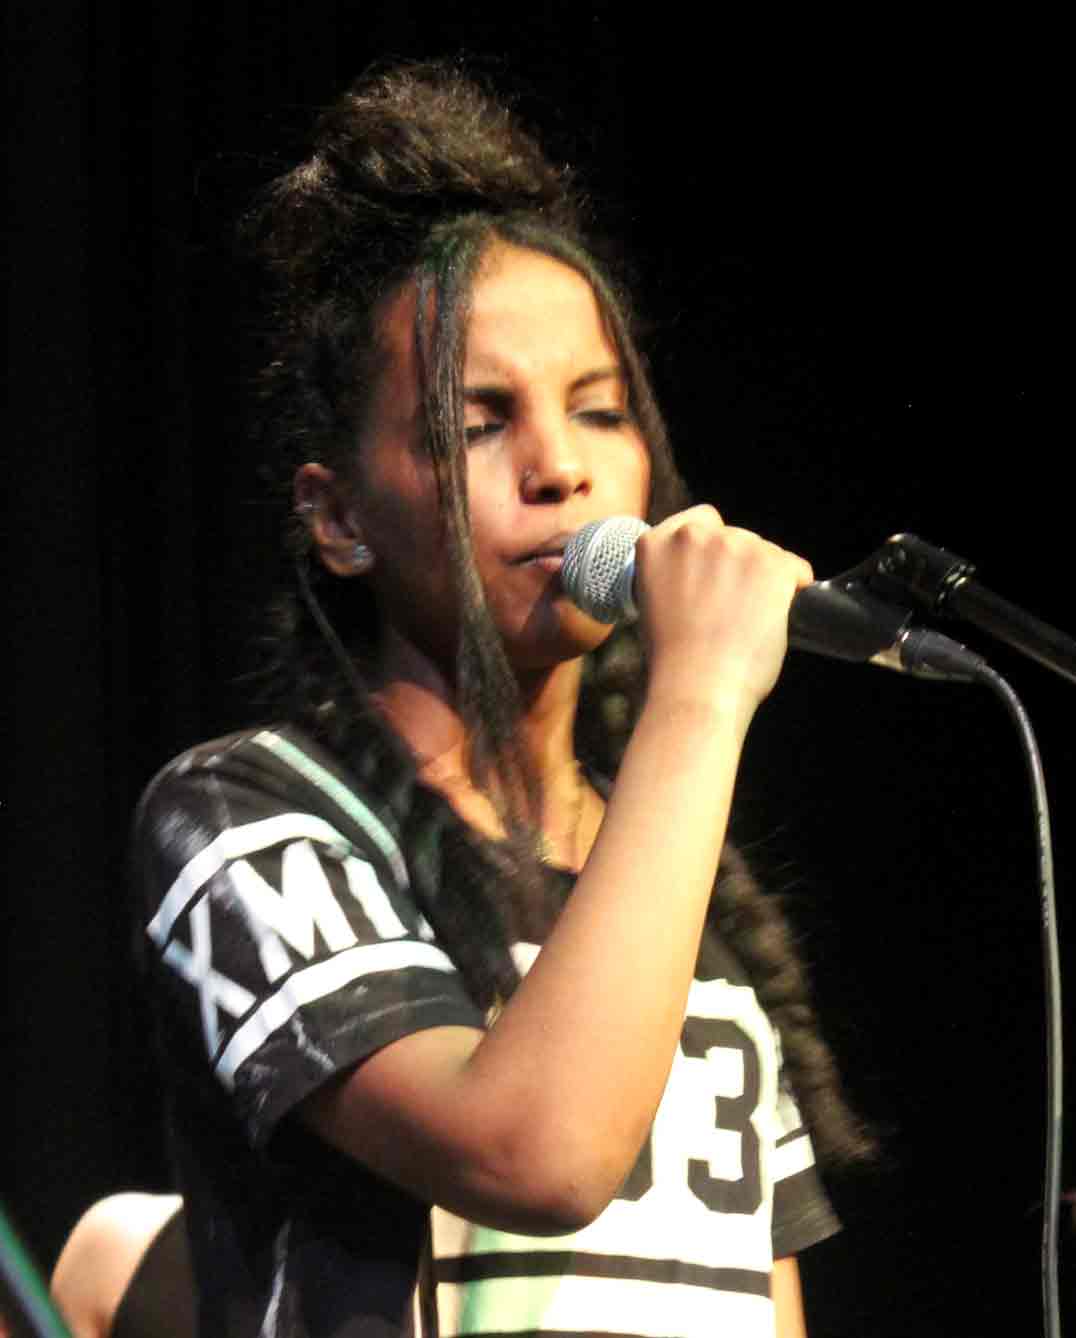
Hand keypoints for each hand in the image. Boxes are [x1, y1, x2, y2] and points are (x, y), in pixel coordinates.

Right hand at [633, 506, 812, 729]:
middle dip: (739, 567)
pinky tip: (778, 615)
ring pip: (765, 552)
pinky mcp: (771, 565)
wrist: (697, 688)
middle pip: (735, 537)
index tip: (717, 572)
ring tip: (750, 620)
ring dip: (764, 579)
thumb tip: (706, 578)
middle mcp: (693, 537)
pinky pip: (796, 568)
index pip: (699, 522)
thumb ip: (675, 576)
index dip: (713, 548)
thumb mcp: (655, 604)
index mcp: (656, 544)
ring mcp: (735, 547)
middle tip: (734, 609)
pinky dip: (794, 588)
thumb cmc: (674, 662)